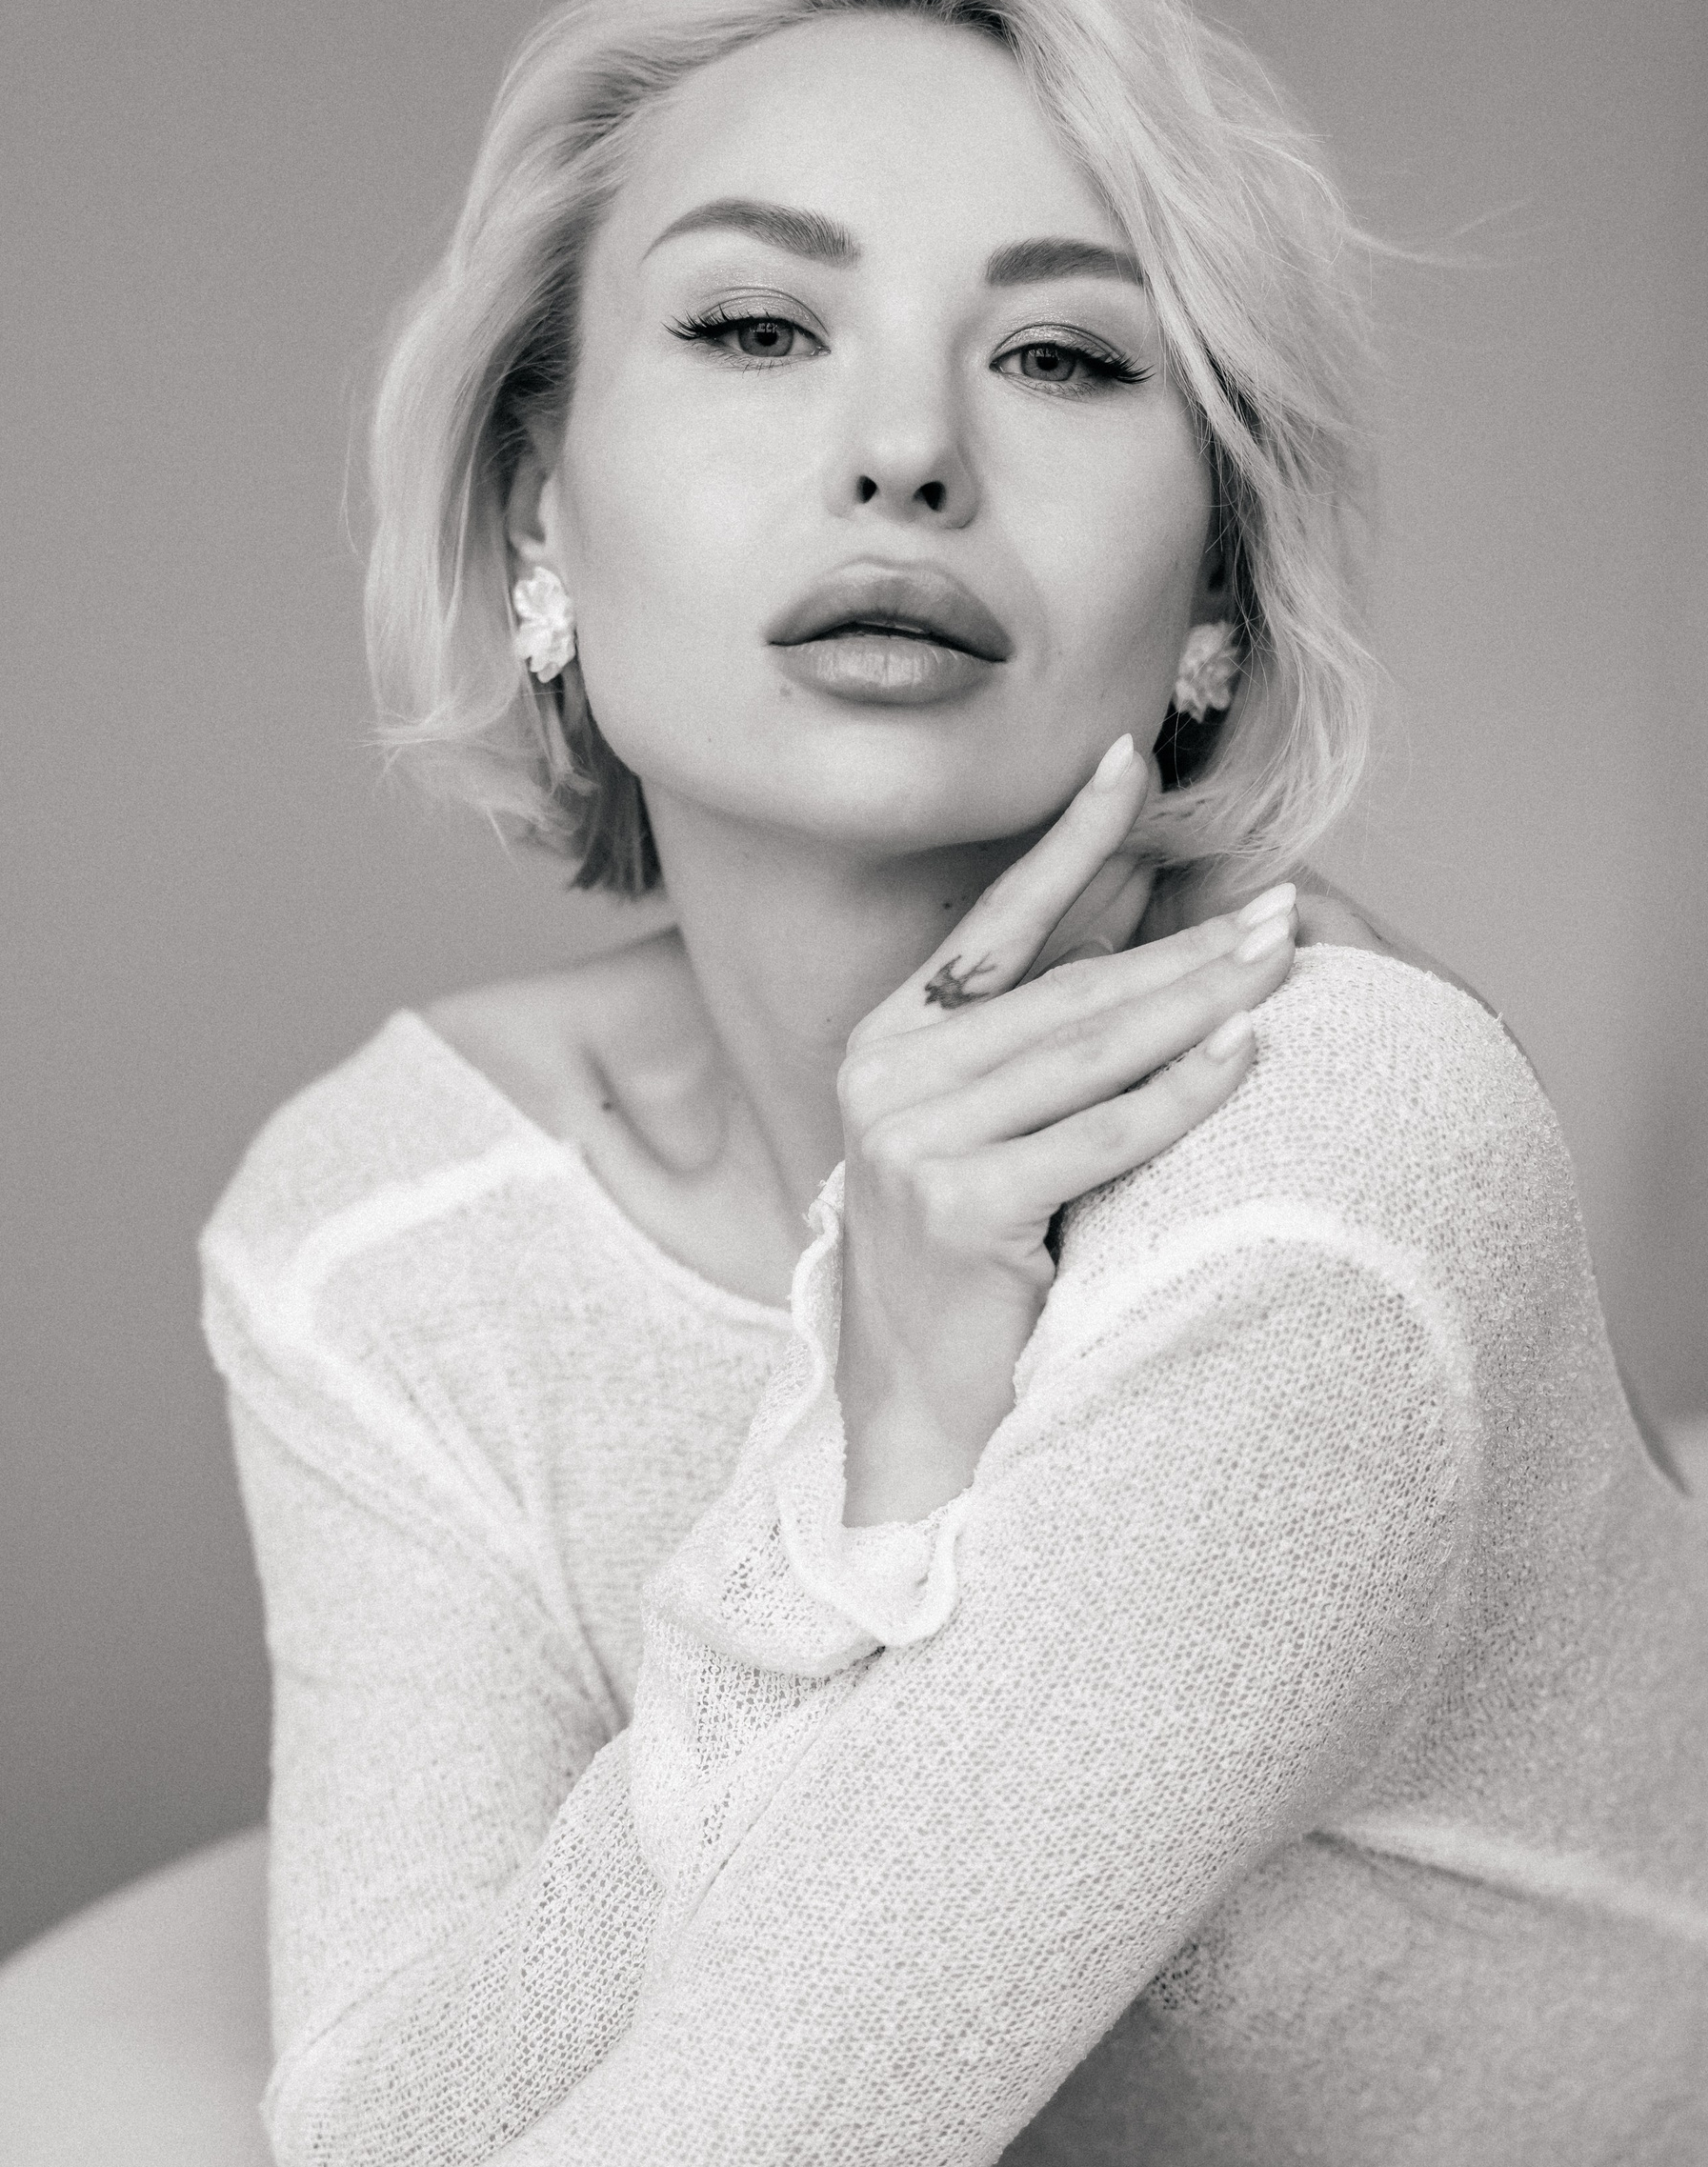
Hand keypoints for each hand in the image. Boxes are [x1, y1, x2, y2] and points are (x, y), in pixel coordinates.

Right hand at [833, 736, 1297, 1526]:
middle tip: (1278, 906)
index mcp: (887, 1038)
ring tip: (1280, 959)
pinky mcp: (957, 1206)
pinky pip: (1098, 1134)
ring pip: (1087, 1052)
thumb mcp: (990, 1121)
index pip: (994, 922)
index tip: (1127, 763)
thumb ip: (1048, 1023)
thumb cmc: (968, 1256)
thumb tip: (1138, 901)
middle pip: (1064, 990)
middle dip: (1182, 944)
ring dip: (1198, 1001)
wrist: (917, 1403)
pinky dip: (1179, 1092)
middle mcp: (886, 1076)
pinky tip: (1243, 1052)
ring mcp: (912, 1139)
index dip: (1066, 841)